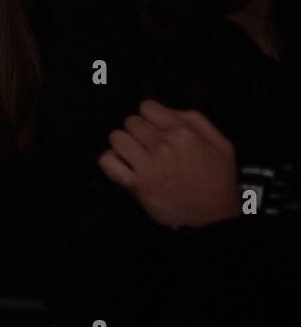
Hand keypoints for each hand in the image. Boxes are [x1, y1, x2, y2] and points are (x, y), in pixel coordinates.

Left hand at [99, 100, 240, 228]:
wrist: (213, 219)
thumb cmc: (217, 180)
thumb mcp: (220, 144)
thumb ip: (195, 120)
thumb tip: (167, 109)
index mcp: (183, 132)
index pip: (147, 107)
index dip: (150, 117)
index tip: (155, 128)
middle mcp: (163, 145)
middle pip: (130, 121)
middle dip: (137, 131)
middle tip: (147, 145)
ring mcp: (147, 165)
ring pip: (116, 137)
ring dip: (123, 144)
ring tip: (134, 154)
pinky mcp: (135, 185)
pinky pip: (106, 161)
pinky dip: (110, 161)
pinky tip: (122, 166)